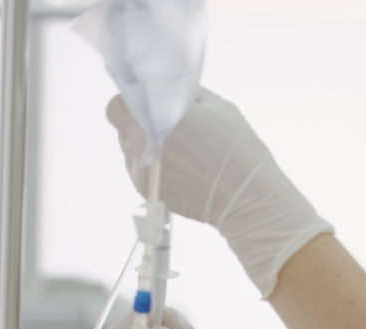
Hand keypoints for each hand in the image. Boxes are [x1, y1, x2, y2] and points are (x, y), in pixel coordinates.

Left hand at [107, 88, 333, 297]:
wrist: (246, 199)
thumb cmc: (238, 150)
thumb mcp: (219, 106)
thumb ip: (187, 95)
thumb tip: (171, 91)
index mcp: (156, 117)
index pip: (119, 104)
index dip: (132, 101)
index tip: (150, 104)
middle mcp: (140, 143)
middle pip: (123, 126)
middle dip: (141, 122)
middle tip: (170, 127)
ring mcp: (140, 170)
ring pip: (128, 148)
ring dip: (145, 145)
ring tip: (179, 151)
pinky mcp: (146, 190)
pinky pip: (138, 169)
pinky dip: (152, 165)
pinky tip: (179, 167)